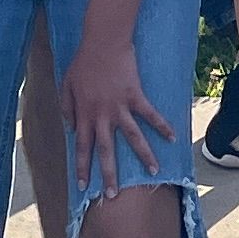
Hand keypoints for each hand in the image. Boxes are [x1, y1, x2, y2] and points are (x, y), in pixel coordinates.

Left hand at [61, 33, 173, 195]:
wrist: (102, 42)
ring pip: (133, 137)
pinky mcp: (135, 96)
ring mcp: (120, 107)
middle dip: (109, 174)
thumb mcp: (66, 85)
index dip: (82, 167)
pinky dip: (162, 125)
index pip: (82, 147)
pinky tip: (172, 137)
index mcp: (84, 115)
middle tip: (112, 195)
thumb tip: (71, 129)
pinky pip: (150, 114)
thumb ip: (67, 108)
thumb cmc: (83, 62)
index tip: (82, 186)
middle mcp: (102, 116)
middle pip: (106, 150)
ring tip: (154, 172)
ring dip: (144, 156)